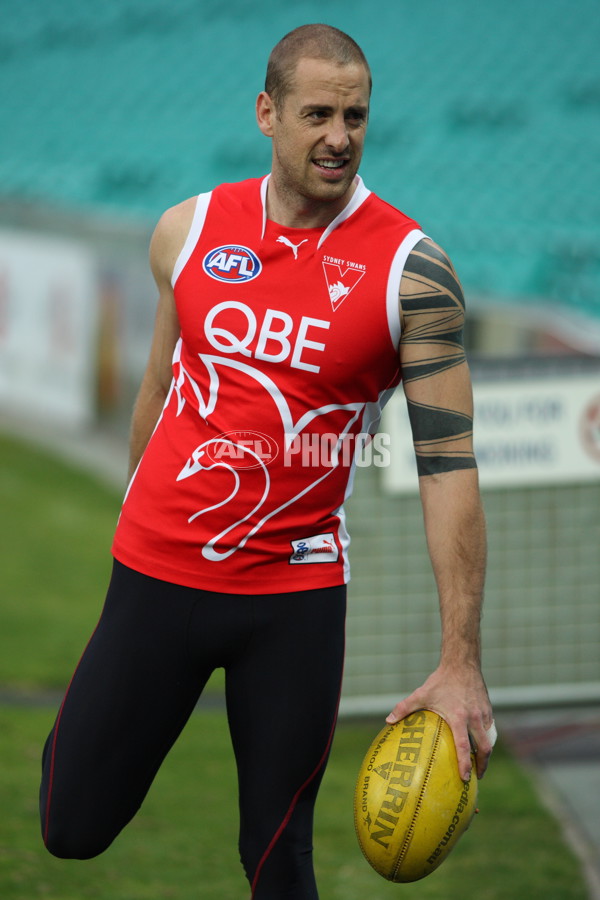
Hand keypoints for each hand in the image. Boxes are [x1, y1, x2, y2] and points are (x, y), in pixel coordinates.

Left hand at [385, 664, 493, 780]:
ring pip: (489, 739)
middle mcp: (474, 718)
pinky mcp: (488, 709)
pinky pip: (490, 729)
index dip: (465, 764)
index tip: (465, 778)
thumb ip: (404, 708)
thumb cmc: (440, 681)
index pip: (464, 746)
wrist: (462, 663)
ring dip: (486, 753)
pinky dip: (486, 739)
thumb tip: (388, 721)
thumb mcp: (421, 694)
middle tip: (476, 777)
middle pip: (484, 748)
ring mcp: (484, 714)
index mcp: (458, 717)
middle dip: (482, 765)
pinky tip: (480, 743)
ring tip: (480, 764)